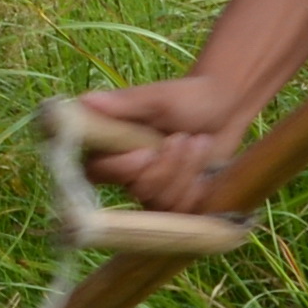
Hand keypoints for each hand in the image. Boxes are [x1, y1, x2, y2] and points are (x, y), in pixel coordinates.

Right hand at [71, 69, 259, 216]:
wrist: (224, 108)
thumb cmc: (188, 96)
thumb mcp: (158, 97)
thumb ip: (124, 103)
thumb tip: (83, 101)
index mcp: (113, 145)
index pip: (96, 171)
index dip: (121, 169)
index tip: (146, 153)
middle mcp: (128, 171)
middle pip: (136, 190)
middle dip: (166, 167)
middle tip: (183, 138)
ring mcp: (152, 189)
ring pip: (162, 201)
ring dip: (187, 171)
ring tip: (199, 142)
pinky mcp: (175, 201)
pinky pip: (182, 210)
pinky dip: (198, 187)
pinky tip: (206, 166)